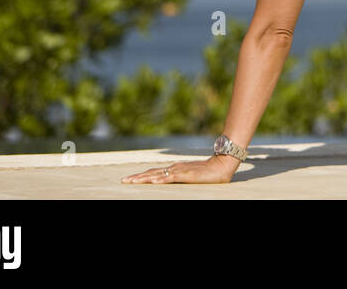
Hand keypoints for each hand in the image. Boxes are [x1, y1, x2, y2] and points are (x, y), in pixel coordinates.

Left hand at [121, 155, 237, 184]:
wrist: (222, 164)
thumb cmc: (208, 171)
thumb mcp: (190, 175)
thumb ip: (180, 176)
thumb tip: (168, 179)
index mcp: (174, 168)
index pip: (154, 172)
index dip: (140, 176)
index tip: (128, 179)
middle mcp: (174, 168)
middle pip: (152, 173)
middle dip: (137, 177)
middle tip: (123, 181)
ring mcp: (180, 171)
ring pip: (158, 174)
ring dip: (144, 178)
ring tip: (132, 181)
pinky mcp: (187, 174)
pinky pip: (172, 177)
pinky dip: (161, 179)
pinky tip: (153, 181)